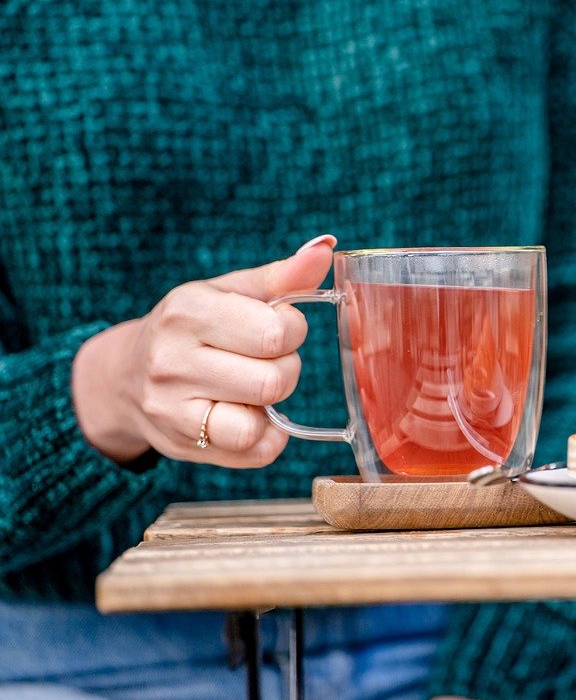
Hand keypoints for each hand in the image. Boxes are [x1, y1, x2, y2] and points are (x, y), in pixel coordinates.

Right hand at [72, 235, 336, 466]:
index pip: (276, 332)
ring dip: (271, 406)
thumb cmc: (194, 327)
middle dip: (285, 369)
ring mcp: (172, 407)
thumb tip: (326, 247)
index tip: (277, 327)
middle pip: (274, 380)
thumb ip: (282, 276)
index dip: (292, 330)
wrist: (126, 376)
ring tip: (254, 389)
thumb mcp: (230, 292)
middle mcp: (173, 360)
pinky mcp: (182, 444)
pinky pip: (254, 452)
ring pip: (260, 422)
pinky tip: (251, 417)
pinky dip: (266, 438)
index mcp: (189, 310)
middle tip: (265, 361)